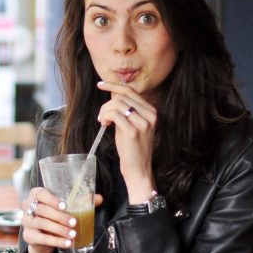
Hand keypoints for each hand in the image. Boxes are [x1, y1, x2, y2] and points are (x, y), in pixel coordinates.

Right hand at [20, 187, 102, 252]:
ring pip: (41, 223)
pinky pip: (41, 238)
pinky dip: (56, 241)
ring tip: (72, 234)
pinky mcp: (28, 236)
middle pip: (41, 209)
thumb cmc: (56, 216)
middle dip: (59, 216)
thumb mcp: (67, 207)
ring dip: (59, 229)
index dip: (51, 199)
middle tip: (74, 222)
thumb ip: (82, 201)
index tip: (64, 205)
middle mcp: (27, 206)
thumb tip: (99, 198)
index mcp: (35, 195)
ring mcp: (26, 222)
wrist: (45, 238)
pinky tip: (67, 243)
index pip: (39, 193)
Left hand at [96, 80, 156, 202]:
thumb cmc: (132, 147)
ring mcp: (143, 123)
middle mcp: (150, 115)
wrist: (138, 169)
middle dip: (106, 105)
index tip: (100, 84)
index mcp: (151, 111)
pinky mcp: (133, 131)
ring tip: (103, 121)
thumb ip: (124, 109)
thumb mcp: (129, 124)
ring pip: (117, 104)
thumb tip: (113, 93)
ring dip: (104, 112)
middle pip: (122, 96)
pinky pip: (114, 115)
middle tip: (102, 117)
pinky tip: (105, 125)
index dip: (114, 85)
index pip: (130, 91)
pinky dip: (105, 117)